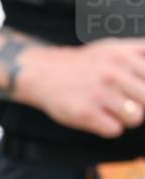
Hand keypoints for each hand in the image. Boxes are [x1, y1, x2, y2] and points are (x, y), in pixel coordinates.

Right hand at [19, 40, 144, 138]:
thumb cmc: (84, 64)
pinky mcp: (86, 113)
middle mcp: (114, 73)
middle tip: (124, 101)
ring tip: (110, 109)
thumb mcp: (115, 48)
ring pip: (136, 117)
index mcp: (125, 56)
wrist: (44, 74)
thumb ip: (142, 54)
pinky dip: (108, 127)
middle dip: (141, 104)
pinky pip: (114, 130)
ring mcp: (100, 94)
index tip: (138, 93)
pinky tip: (97, 116)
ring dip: (126, 118)